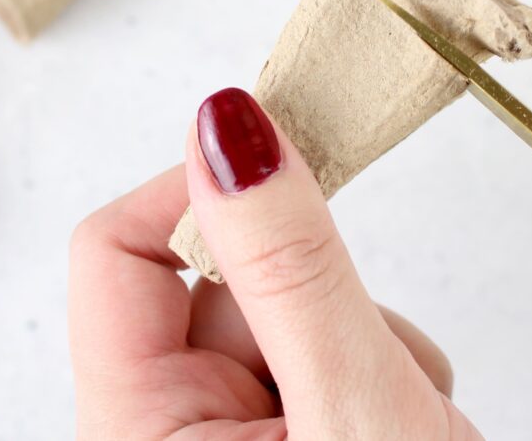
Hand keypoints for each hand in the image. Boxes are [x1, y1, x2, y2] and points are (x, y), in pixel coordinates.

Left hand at [68, 88, 483, 439]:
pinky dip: (382, 370)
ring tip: (414, 416)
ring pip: (287, 311)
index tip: (291, 155)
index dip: (200, 189)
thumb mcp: (348, 401)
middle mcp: (165, 432)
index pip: (116, 249)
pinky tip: (415, 423)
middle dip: (319, 297)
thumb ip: (291, 265)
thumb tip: (228, 122)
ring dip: (367, 341)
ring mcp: (231, 437)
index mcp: (134, 430)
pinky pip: (323, 351)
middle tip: (384, 357)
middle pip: (220, 282)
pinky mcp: (288, 434)